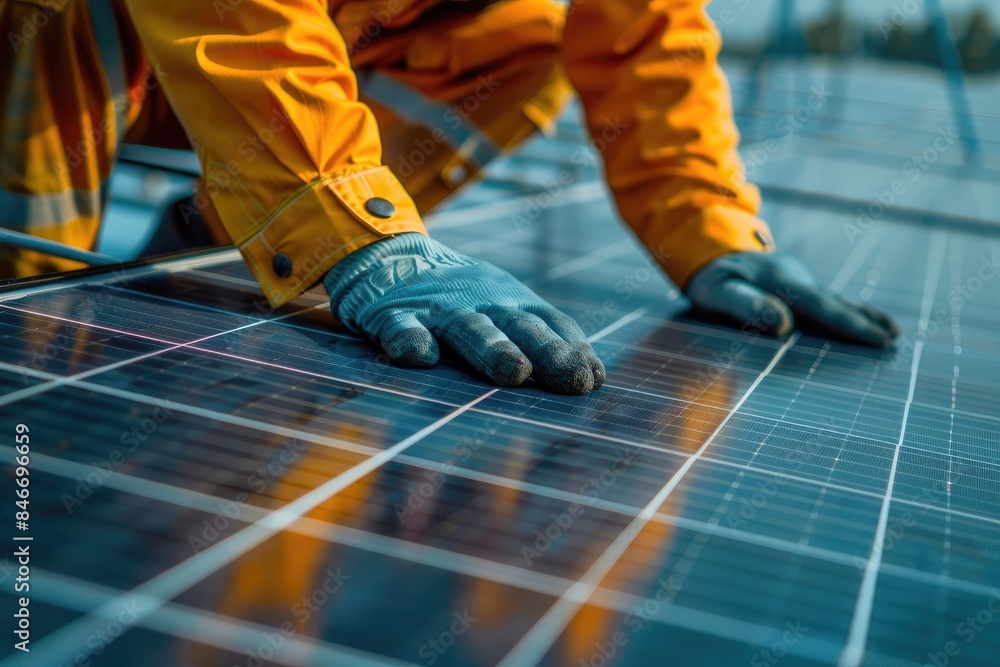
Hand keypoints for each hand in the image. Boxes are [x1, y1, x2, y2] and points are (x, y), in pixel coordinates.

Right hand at [324, 233, 604, 393]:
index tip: (592, 380)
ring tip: (514, 372)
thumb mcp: (504, 309)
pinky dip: (411, 341)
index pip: (551, 323)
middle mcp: (481, 302)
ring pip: (468, 328)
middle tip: (573, 379)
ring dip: (493, 348)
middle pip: (519, 327)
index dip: (574, 349)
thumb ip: (544, 340)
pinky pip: (402, 329)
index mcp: (512, 302)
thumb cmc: (460, 298)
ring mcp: (438, 309)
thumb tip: (595, 380)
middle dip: (548, 352)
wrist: (389, 256)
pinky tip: (422, 358)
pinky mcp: (392, 315)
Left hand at [685, 252, 898, 345]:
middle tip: (895, 340)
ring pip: (835, 299)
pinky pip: (826, 298)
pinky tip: (860, 317)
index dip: (851, 326)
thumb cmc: (708, 277)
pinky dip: (847, 309)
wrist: (706, 249)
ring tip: (892, 331)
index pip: (823, 308)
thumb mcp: (716, 292)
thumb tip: (783, 325)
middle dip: (865, 322)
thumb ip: (746, 305)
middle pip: (836, 303)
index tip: (878, 339)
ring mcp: (798, 278)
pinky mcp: (795, 282)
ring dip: (863, 315)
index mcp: (782, 281)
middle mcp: (796, 277)